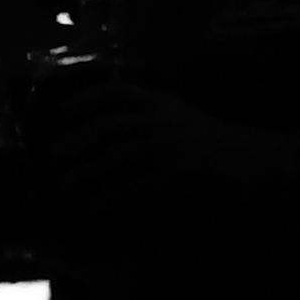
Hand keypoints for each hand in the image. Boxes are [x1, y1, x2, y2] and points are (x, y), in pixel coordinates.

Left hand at [27, 74, 287, 230]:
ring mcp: (168, 146)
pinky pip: (131, 186)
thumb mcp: (174, 114)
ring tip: (62, 185)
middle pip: (106, 128)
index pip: (113, 93)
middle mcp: (160, 119)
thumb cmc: (203, 139)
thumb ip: (141, 110)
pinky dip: (107, 197)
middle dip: (73, 143)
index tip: (57, 117)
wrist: (248, 160)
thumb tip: (93, 118)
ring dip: (83, 173)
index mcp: (158, 102)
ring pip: (114, 158)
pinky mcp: (175, 174)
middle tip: (50, 159)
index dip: (81, 102)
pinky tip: (91, 206)